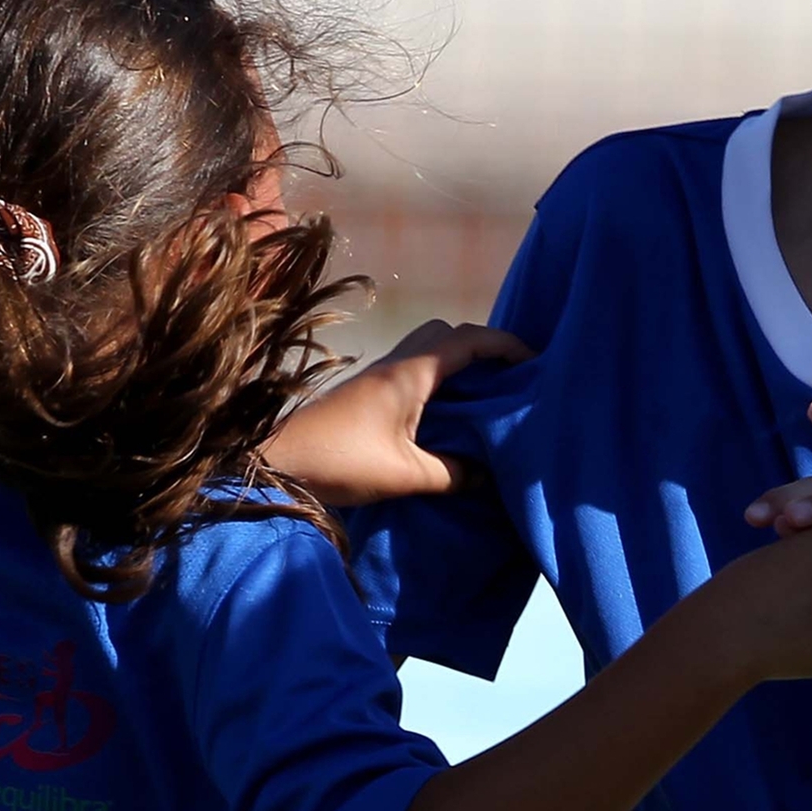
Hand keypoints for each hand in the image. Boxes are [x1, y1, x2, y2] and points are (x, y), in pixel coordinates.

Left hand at [260, 320, 530, 504]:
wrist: (276, 462)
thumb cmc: (341, 462)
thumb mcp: (406, 475)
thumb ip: (453, 473)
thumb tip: (487, 476)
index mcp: (411, 373)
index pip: (470, 340)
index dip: (507, 345)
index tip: (535, 362)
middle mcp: (397, 363)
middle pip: (449, 333)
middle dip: (484, 348)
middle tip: (509, 378)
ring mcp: (379, 375)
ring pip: (429, 350)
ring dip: (459, 363)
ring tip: (485, 396)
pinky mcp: (368, 391)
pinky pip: (414, 369)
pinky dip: (440, 380)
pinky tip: (448, 414)